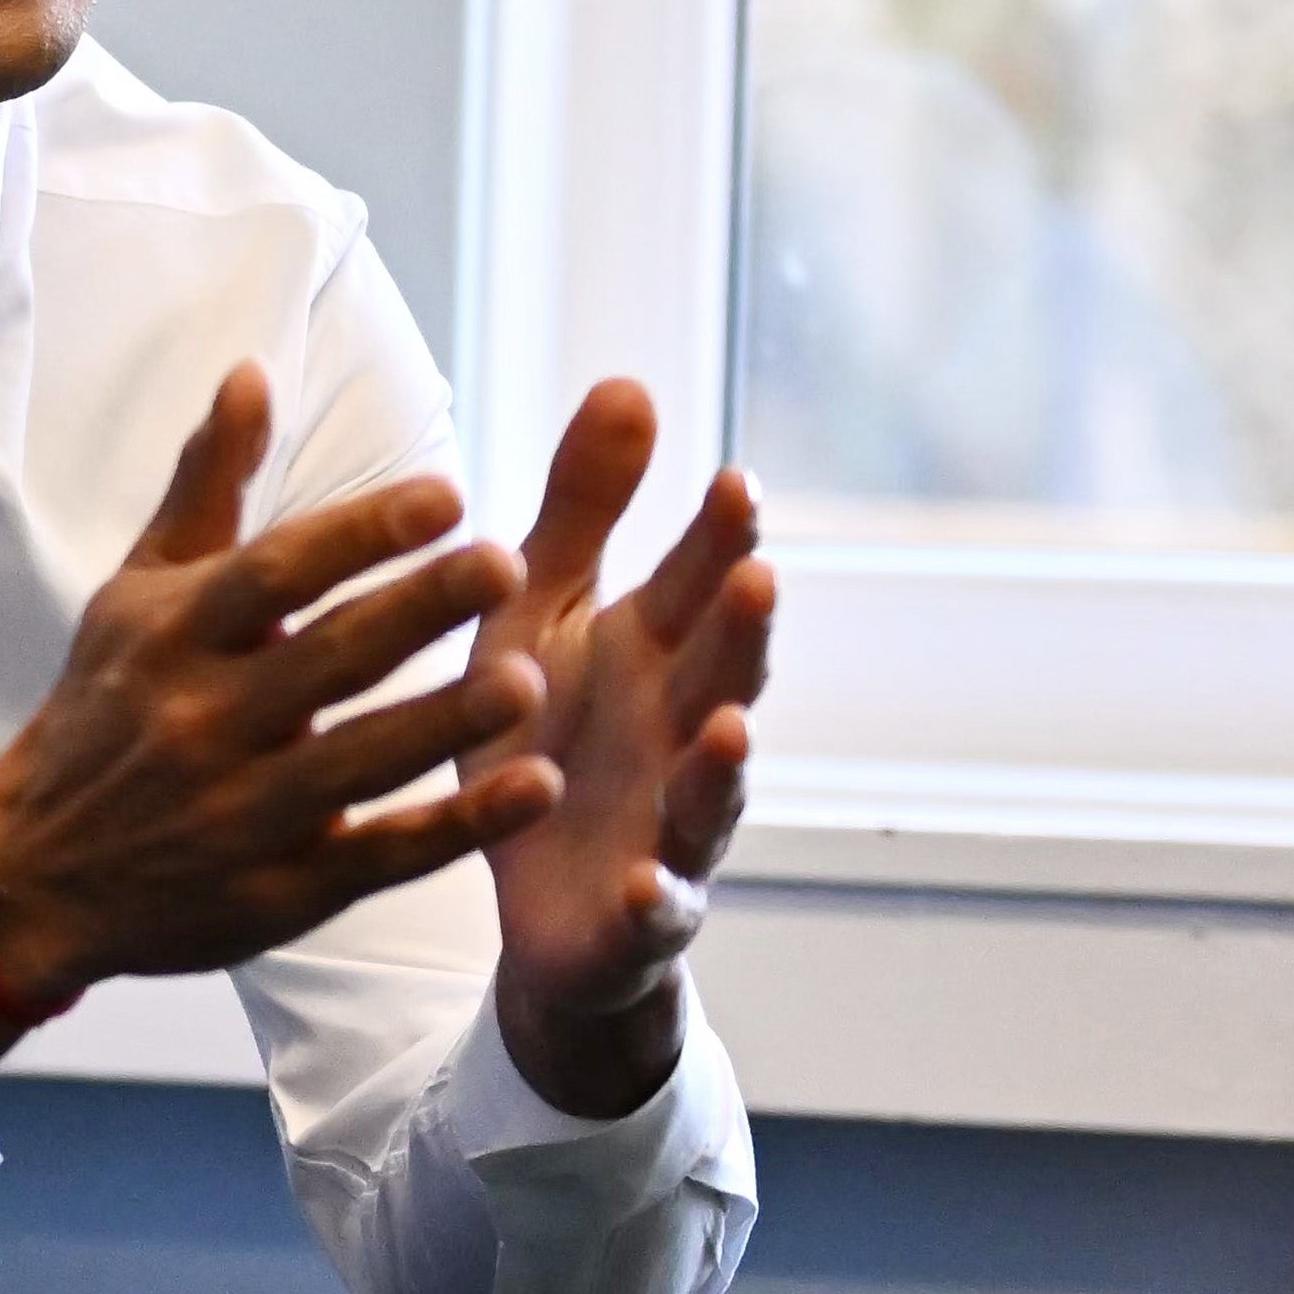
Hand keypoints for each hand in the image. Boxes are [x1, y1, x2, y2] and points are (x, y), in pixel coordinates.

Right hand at [0, 364, 553, 1103]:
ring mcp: (242, 814)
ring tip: (526, 677)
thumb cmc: (105, 709)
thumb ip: (206, 487)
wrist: (33, 873)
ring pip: (361, 761)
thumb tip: (252, 372)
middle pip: (325, 659)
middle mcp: (201, 722)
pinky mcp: (282, 892)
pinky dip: (459, 826)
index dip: (358, 534)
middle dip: (418, 611)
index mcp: (171, 638)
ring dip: (447, 720)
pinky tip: (532, 785)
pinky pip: (383, 856)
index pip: (272, 576)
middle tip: (506, 564)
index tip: (444, 495)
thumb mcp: (136, 594)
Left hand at [466, 381, 777, 1118]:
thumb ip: (582, 510)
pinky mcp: (637, 913)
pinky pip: (657, 910)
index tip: (732, 481)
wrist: (540, 902)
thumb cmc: (546, 733)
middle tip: (754, 578)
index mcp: (649, 656)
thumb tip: (629, 380)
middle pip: (723, 678)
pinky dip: (657, 899)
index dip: (719, 539)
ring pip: (711, 793)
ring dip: (724, 761)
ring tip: (729, 726)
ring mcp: (669, 826)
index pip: (697, 585)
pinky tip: (646, 885)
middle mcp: (677, 735)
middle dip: (741, 633)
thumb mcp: (539, 615)